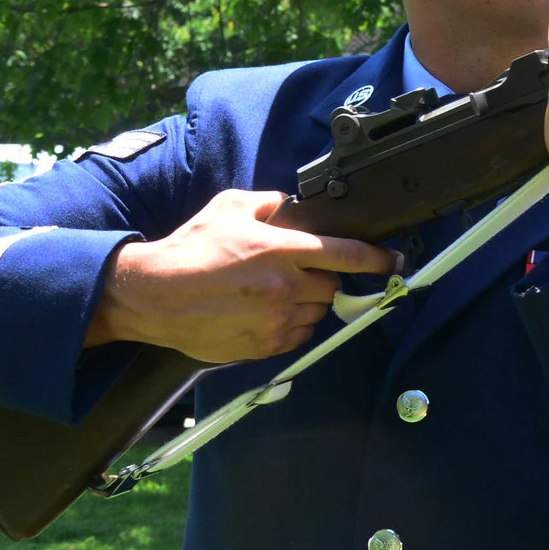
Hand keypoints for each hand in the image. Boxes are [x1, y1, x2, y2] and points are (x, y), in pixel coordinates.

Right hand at [85, 190, 396, 362]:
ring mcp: (276, 319)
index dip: (378, 258)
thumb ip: (270, 204)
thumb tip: (293, 206)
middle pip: (332, 286)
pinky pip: (297, 335)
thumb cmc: (190, 250)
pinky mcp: (265, 345)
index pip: (346, 253)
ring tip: (273, 293)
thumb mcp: (230, 208)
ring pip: (317, 313)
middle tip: (295, 272)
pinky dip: (290, 325)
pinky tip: (264, 312)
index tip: (395, 261)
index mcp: (282, 249)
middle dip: (322, 278)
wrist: (153, 295)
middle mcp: (285, 286)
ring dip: (307, 303)